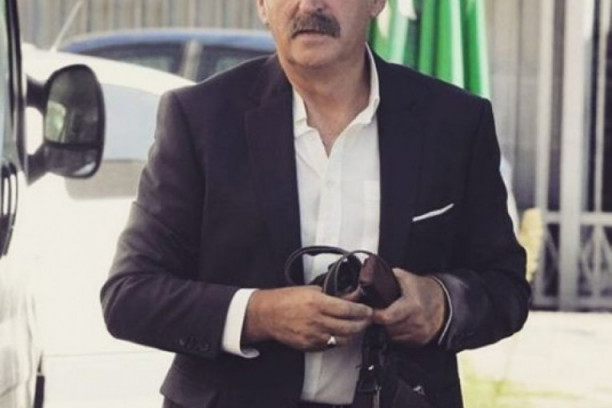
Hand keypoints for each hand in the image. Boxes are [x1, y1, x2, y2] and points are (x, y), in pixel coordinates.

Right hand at [244, 286, 372, 350]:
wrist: (267, 314)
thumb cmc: (287, 299)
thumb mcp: (312, 289)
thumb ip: (333, 294)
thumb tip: (352, 295)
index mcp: (317, 303)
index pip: (348, 309)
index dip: (362, 311)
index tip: (368, 310)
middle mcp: (316, 320)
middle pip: (349, 327)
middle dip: (362, 324)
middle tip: (366, 319)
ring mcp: (313, 336)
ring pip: (343, 340)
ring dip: (352, 334)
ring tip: (355, 327)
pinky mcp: (309, 346)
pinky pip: (330, 346)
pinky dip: (338, 340)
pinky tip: (339, 333)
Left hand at [372, 269, 445, 344]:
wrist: (443, 301)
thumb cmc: (422, 288)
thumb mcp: (405, 277)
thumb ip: (388, 277)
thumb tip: (371, 278)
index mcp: (412, 304)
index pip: (386, 317)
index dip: (375, 314)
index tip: (371, 311)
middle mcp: (417, 320)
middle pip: (388, 328)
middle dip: (382, 322)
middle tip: (380, 313)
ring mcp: (421, 332)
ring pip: (394, 336)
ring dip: (389, 329)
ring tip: (390, 317)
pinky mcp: (422, 339)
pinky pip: (403, 341)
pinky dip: (398, 334)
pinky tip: (399, 324)